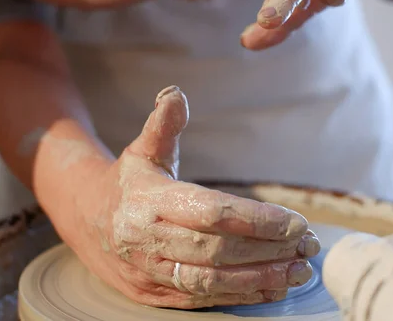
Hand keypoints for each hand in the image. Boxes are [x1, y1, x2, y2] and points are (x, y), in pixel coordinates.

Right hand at [58, 86, 320, 308]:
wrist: (84, 220)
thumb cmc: (125, 183)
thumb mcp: (141, 150)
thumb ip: (162, 125)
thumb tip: (175, 93)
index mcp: (149, 200)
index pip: (211, 212)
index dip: (256, 220)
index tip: (295, 223)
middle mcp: (148, 240)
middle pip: (217, 250)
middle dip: (267, 250)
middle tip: (308, 246)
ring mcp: (149, 271)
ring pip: (211, 280)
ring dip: (260, 277)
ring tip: (299, 271)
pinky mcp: (153, 294)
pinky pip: (201, 299)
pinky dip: (239, 295)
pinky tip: (270, 287)